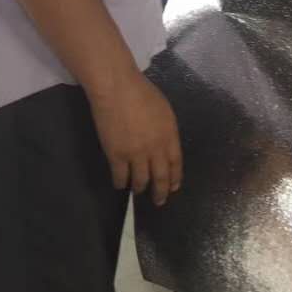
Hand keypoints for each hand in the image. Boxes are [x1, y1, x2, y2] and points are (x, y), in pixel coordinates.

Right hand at [88, 71, 182, 205]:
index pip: (176, 163)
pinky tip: (120, 185)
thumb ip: (166, 130)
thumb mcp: (164, 110)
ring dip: (140, 188)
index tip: (174, 187)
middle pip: (161, 176)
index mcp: (170, 134)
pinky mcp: (116, 156)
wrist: (118, 89)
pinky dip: (121, 183)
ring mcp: (136, 154)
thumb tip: (164, 146)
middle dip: (161, 191)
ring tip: (138, 192)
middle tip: (159, 201)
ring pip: (141, 181)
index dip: (175, 177)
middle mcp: (156, 148)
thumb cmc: (142, 93)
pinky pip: (120, 177)